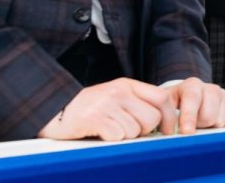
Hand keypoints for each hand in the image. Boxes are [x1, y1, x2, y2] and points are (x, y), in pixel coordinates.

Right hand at [37, 78, 174, 140]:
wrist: (54, 109)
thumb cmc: (90, 107)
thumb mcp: (116, 96)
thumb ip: (138, 103)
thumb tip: (166, 122)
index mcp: (127, 85)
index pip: (162, 97)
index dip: (170, 116)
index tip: (169, 130)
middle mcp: (119, 92)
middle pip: (152, 118)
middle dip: (144, 130)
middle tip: (127, 129)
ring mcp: (106, 104)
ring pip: (135, 131)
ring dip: (124, 136)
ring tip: (109, 128)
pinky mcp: (94, 119)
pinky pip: (117, 137)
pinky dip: (110, 139)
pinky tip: (99, 132)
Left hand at [166, 78, 224, 133]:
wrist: (186, 101)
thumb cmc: (173, 108)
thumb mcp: (164, 109)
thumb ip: (166, 117)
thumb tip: (169, 133)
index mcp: (191, 85)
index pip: (192, 99)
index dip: (189, 117)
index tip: (187, 132)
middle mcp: (210, 88)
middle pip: (209, 115)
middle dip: (199, 125)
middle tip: (193, 126)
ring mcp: (224, 95)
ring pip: (221, 120)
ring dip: (211, 127)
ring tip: (202, 124)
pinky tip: (216, 123)